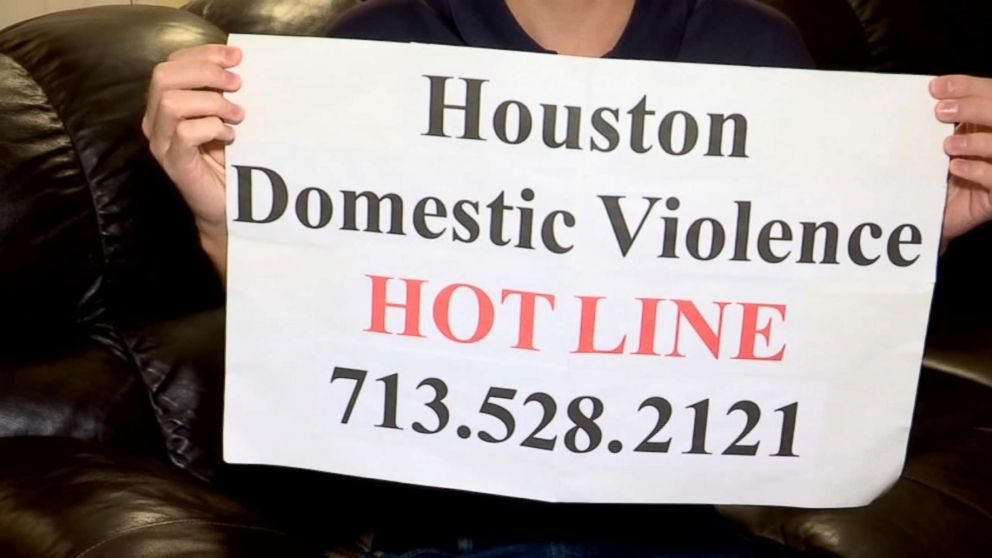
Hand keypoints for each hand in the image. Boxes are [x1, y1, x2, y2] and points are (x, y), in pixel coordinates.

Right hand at [142, 44, 244, 277]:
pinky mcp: (174, 163)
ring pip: (172, 102)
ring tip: (237, 115)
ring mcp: (161, 143)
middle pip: (163, 76)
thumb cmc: (229, 162)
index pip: (171, 64)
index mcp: (164, 105)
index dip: (203, 54)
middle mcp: (155, 121)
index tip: (236, 56)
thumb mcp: (226, 119)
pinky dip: (211, 128)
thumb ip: (222, 94)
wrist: (229, 207)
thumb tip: (238, 64)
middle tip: (237, 83)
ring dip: (211, 102)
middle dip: (205, 72)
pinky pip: (185, 133)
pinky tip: (230, 137)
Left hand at [930, 75, 991, 245]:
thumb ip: (943, 121)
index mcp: (987, 122)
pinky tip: (956, 167)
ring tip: (948, 146)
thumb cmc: (938, 174)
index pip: (989, 93)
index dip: (967, 86)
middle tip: (939, 112)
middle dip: (973, 107)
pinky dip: (977, 170)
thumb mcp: (937, 143)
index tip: (935, 87)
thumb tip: (929, 94)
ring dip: (975, 141)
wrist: (935, 215)